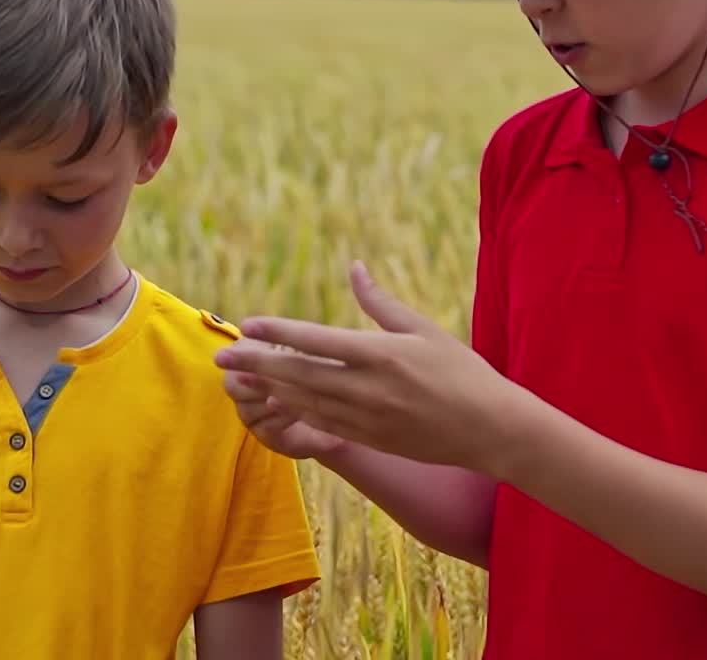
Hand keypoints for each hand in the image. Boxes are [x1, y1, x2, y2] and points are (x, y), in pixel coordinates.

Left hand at [214, 261, 521, 474]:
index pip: (315, 340)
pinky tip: (273, 401)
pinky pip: (319, 422)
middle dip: (255, 365)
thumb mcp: (423, 328)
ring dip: (265, 390)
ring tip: (236, 381)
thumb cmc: (460, 370)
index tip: (248, 324)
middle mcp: (366, 387)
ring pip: (302, 401)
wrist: (486, 428)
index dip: (277, 332)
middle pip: (297, 374)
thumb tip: (355, 269)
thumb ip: (381, 303)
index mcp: (380, 353)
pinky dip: (291, 411)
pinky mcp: (368, 438)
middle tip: (220, 358)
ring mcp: (364, 418)